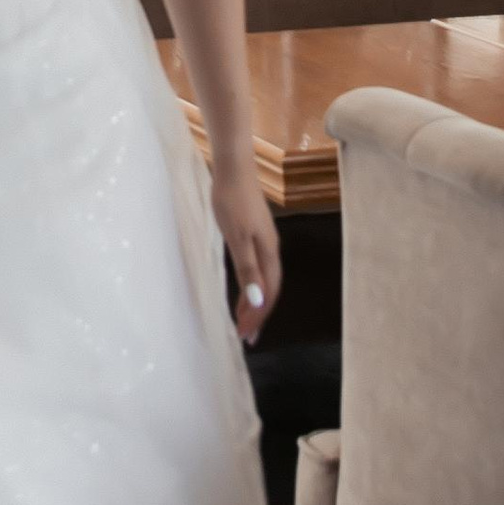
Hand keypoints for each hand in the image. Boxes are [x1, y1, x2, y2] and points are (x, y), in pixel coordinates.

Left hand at [212, 158, 280, 343]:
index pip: (269, 293)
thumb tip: (259, 301)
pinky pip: (258, 267)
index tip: (245, 337)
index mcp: (268, 253)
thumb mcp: (237, 239)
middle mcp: (271, 249)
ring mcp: (264, 240)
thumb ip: (248, 270)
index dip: (258, 316)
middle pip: (270, 289)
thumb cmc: (232, 202)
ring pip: (264, 278)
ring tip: (243, 317)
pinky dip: (252, 283)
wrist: (234, 168)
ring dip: (255, 300)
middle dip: (259, 313)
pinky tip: (244, 285)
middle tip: (246, 335)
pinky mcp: (255, 232)